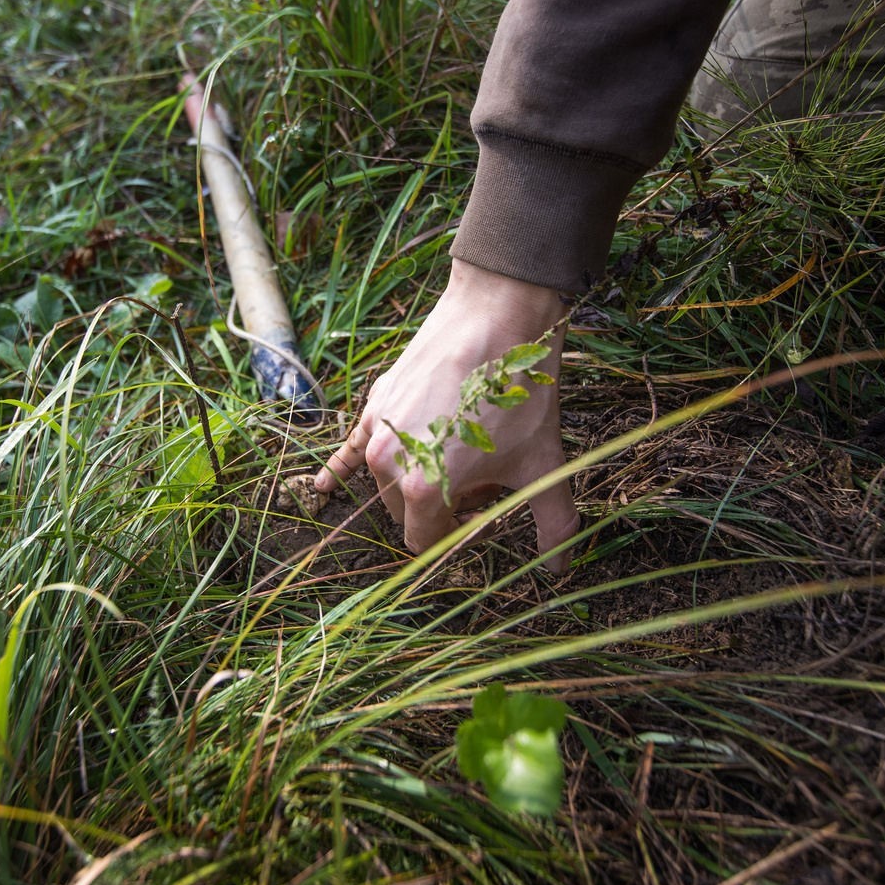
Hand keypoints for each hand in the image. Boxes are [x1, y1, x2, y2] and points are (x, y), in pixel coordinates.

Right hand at [316, 260, 580, 563]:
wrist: (497, 315)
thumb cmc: (520, 393)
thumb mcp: (544, 464)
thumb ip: (552, 524)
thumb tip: (559, 568)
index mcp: (426, 490)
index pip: (425, 543)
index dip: (458, 536)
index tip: (487, 515)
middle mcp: (392, 465)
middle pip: (406, 515)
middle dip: (441, 510)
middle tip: (483, 483)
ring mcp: (379, 432)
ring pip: (389, 483)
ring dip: (416, 484)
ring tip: (461, 456)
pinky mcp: (376, 404)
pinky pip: (351, 449)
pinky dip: (340, 471)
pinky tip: (324, 489)